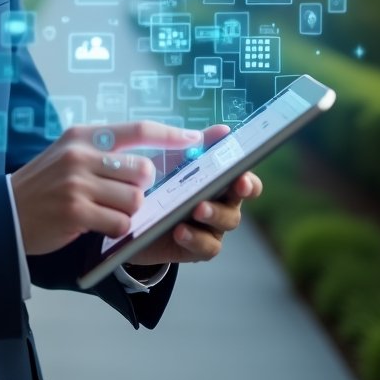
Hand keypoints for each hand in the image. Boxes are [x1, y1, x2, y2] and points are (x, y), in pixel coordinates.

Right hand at [11, 121, 204, 255]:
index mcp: (84, 136)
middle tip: (121, 196)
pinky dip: (116, 229)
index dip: (170, 134)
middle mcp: (81, 154)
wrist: (6, 211)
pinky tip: (97, 226)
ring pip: (135, 199)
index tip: (194, 138)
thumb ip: (105, 153)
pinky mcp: (76, 212)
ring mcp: (78, 183)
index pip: (137, 129)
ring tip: (104, 211)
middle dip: (141, 188)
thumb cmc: (45, 185)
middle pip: (143, 170)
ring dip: (127, 212)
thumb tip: (150, 160)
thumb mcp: (69, 154)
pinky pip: (120, 223)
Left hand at [124, 124, 262, 267]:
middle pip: (236, 206)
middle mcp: (221, 206)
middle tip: (220, 192)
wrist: (131, 215)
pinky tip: (180, 230)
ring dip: (213, 215)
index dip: (248, 182)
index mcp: (219, 184)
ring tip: (196, 209)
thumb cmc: (159, 182)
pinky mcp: (195, 249)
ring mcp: (210, 229)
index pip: (244, 183)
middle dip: (230, 200)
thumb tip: (224, 130)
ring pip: (225, 225)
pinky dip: (195, 239)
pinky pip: (206, 248)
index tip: (241, 178)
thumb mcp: (174, 160)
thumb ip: (199, 145)